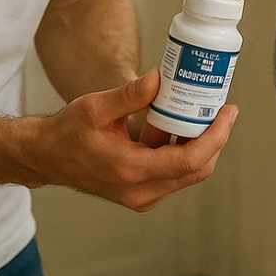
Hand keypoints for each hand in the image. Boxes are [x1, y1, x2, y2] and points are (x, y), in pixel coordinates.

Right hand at [25, 67, 236, 211]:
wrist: (46, 157)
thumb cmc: (67, 131)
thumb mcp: (96, 107)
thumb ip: (130, 95)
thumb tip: (160, 78)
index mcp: (130, 170)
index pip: (190, 160)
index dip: (216, 136)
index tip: (228, 112)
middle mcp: (139, 191)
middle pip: (196, 170)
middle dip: (215, 139)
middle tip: (221, 110)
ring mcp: (140, 197)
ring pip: (187, 175)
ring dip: (201, 146)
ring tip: (202, 115)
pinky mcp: (139, 195)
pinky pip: (174, 176)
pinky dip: (184, 154)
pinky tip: (180, 128)